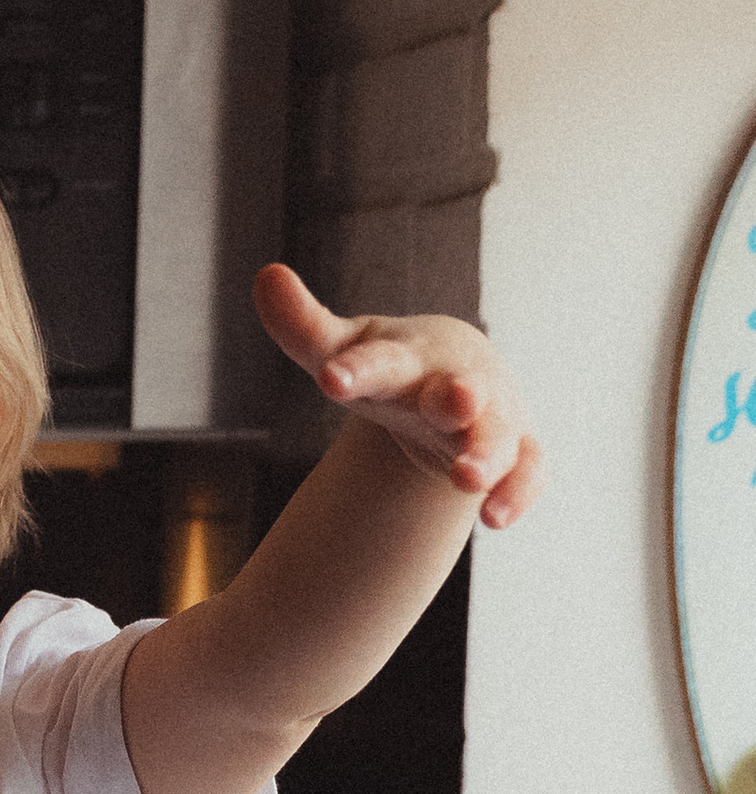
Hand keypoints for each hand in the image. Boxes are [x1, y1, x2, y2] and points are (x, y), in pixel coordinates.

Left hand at [256, 266, 542, 530]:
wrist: (457, 378)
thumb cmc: (392, 367)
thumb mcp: (343, 349)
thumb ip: (304, 326)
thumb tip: (265, 275)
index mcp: (405, 358)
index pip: (380, 361)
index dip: (359, 369)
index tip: (332, 379)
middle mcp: (453, 382)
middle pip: (456, 391)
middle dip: (456, 396)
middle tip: (456, 401)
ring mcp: (490, 416)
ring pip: (496, 434)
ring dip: (487, 454)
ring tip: (468, 478)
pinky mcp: (516, 451)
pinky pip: (528, 470)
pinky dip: (518, 490)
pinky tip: (496, 517)